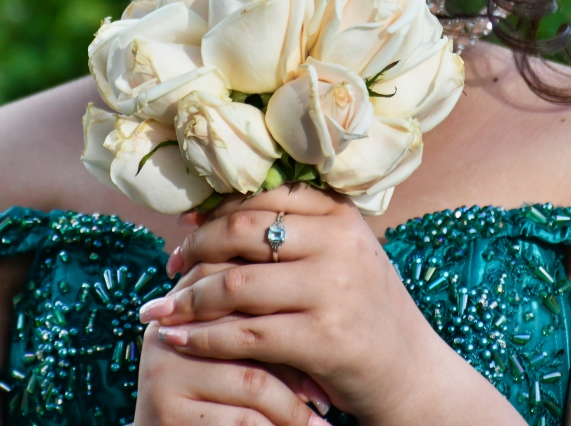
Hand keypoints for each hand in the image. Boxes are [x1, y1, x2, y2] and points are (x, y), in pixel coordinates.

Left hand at [141, 185, 409, 421]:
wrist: (410, 373)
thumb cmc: (363, 307)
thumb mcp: (342, 252)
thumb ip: (296, 230)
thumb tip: (212, 212)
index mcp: (340, 213)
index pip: (262, 196)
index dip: (215, 210)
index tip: (185, 228)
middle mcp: (339, 243)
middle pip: (243, 230)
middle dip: (197, 247)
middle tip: (172, 266)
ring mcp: (333, 290)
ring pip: (237, 284)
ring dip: (189, 298)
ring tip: (160, 310)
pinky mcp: (324, 339)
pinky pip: (245, 335)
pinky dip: (203, 338)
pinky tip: (178, 340)